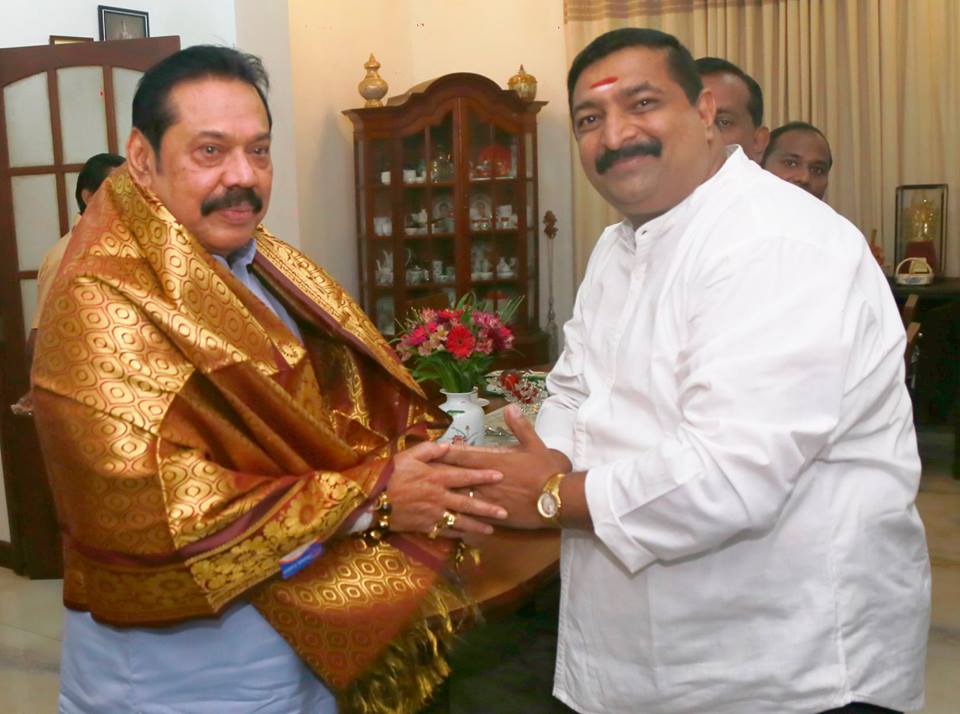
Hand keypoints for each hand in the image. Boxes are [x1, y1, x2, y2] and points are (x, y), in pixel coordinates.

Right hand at [387, 440, 507, 538]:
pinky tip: (468, 537)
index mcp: (436, 477)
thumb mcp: (408, 455)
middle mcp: (438, 497)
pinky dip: (458, 535)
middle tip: (505, 512)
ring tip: (492, 530)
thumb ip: (430, 449)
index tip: (500, 476)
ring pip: (460, 522)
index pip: (465, 476)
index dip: (483, 476)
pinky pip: (445, 532)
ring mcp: (433, 514)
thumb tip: (449, 445)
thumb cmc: (390, 474)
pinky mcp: (425, 527)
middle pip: (468, 503)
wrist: (371, 500)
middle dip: (487, 508)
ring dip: (477, 526)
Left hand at [440, 405, 571, 528]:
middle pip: (456, 477)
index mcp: (494, 461)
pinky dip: (460, 517)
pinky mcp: (495, 517)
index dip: (446, 452)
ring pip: (461, 498)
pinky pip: (472, 518)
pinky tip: (448, 520)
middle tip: (419, 474)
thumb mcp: (536, 444)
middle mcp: (486, 482)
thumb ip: (520, 427)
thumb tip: (509, 407)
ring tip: (427, 497)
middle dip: (438, 475)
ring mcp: (489, 501)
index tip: (430, 449)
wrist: (559, 500)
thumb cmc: (548, 470)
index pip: (463, 455)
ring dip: (445, 497)